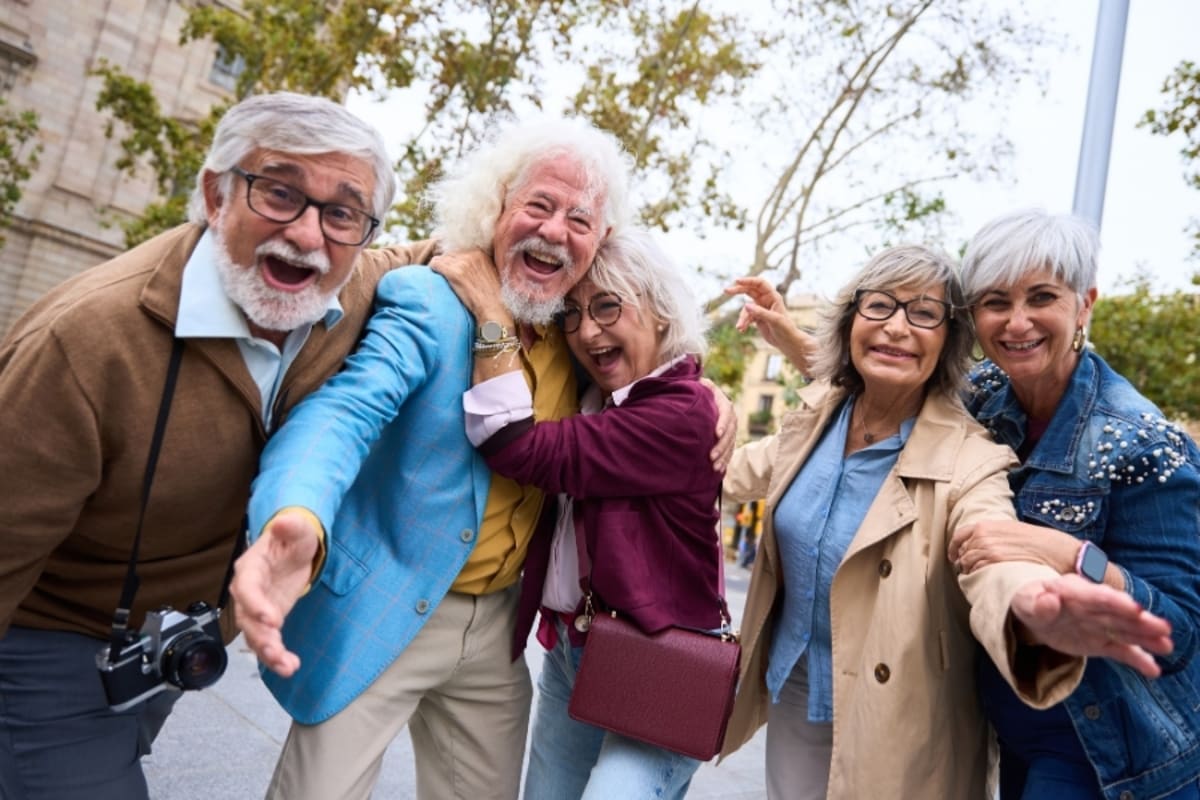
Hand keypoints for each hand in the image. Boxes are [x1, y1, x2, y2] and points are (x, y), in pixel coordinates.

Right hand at [230, 509, 321, 676]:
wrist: (293, 549)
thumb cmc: (291, 538)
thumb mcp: (297, 529)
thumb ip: (292, 527)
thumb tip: (285, 521)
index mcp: (250, 568)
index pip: (246, 587)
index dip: (255, 604)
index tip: (271, 619)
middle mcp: (247, 591)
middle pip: (246, 618)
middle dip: (260, 636)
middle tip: (275, 648)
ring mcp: (256, 608)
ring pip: (254, 635)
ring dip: (268, 653)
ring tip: (286, 666)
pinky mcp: (267, 620)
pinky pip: (267, 641)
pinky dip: (276, 656)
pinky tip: (289, 667)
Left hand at [431, 248, 509, 323]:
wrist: (494, 309)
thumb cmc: (491, 297)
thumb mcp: (488, 274)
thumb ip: (476, 266)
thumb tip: (462, 266)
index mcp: (480, 253)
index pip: (458, 252)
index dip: (454, 264)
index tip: (454, 275)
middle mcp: (471, 254)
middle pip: (448, 255)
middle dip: (446, 266)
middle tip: (447, 281)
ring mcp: (463, 263)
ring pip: (440, 259)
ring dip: (440, 270)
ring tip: (443, 282)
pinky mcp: (455, 273)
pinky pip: (435, 264)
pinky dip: (433, 270)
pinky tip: (436, 279)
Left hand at [701, 378, 736, 471]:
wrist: (702, 398)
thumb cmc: (696, 390)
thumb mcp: (698, 384)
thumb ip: (698, 384)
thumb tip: (698, 382)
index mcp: (723, 402)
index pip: (726, 413)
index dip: (723, 423)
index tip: (717, 433)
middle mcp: (730, 416)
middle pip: (730, 432)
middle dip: (722, 446)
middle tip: (711, 457)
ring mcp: (730, 428)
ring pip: (731, 444)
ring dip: (724, 456)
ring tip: (715, 467)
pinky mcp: (728, 439)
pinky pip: (729, 451)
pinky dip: (725, 461)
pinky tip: (719, 470)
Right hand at [725, 277, 815, 373]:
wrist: (787, 342)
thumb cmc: (786, 329)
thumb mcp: (774, 320)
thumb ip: (760, 312)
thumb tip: (745, 305)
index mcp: (773, 297)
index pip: (759, 284)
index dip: (748, 280)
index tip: (736, 281)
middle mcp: (766, 300)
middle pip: (749, 290)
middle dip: (738, 290)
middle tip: (726, 290)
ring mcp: (760, 308)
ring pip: (746, 308)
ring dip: (741, 317)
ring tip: (739, 327)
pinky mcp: (757, 317)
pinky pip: (746, 317)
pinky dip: (743, 323)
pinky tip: (741, 330)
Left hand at [949, 519, 1076, 575]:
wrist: (1056, 550)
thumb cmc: (1038, 540)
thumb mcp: (1011, 529)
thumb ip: (993, 534)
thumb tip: (980, 544)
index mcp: (985, 525)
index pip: (959, 536)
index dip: (955, 547)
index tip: (955, 556)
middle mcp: (982, 536)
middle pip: (963, 552)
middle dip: (964, 561)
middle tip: (969, 570)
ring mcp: (987, 550)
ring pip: (967, 564)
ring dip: (969, 571)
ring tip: (978, 577)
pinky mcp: (994, 564)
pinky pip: (976, 572)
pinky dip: (976, 577)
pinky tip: (984, 580)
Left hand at [1010, 574, 1173, 678]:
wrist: (1035, 611)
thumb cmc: (1030, 601)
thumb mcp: (1026, 601)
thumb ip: (1036, 603)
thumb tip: (1049, 600)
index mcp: (1075, 592)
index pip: (1097, 596)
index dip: (1116, 602)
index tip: (1134, 609)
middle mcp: (1093, 607)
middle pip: (1119, 613)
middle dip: (1140, 620)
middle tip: (1161, 628)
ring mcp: (1100, 625)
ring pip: (1126, 630)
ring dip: (1146, 637)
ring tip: (1166, 645)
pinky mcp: (1101, 642)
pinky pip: (1121, 650)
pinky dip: (1137, 659)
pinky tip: (1153, 669)